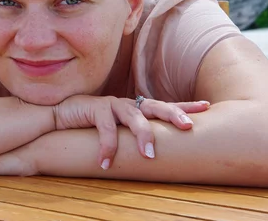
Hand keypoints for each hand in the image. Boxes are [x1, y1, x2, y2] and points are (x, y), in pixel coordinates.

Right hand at [52, 95, 209, 168]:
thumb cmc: (91, 126)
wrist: (60, 116)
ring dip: (143, 135)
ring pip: (134, 117)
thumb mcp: (117, 132)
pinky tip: (105, 162)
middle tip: (188, 126)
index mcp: (136, 109)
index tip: (207, 107)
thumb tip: (154, 158)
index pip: (164, 106)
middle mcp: (128, 104)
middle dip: (173, 114)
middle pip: (156, 105)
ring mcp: (112, 104)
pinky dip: (107, 146)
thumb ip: (132, 138)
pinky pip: (105, 129)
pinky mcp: (95, 108)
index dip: (184, 106)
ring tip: (149, 156)